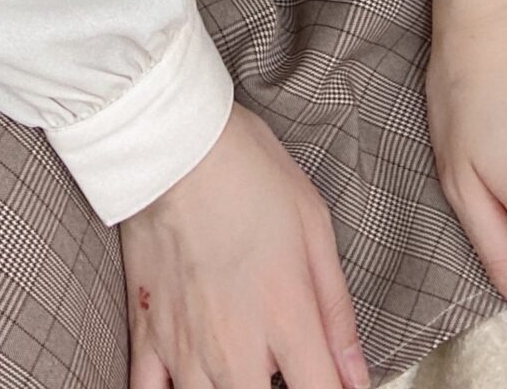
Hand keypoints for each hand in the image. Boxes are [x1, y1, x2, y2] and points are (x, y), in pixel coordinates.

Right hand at [120, 99, 372, 388]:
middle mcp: (237, 344)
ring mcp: (187, 346)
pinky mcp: (148, 334)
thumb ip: (337, 310)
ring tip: (243, 368)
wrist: (171, 141)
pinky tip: (191, 382)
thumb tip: (358, 374)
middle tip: (283, 370)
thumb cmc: (245, 168)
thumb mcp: (314, 224)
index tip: (333, 384)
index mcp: (286, 315)